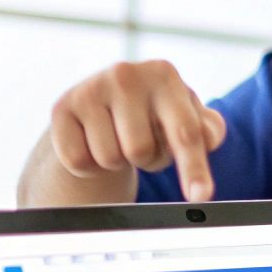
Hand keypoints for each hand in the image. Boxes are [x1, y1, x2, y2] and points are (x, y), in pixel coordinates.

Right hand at [49, 60, 227, 201]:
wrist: (100, 105)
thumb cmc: (153, 114)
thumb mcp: (185, 116)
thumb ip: (208, 128)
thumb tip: (210, 137)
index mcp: (164, 74)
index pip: (185, 131)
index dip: (194, 168)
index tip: (200, 196)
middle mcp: (125, 74)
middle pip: (141, 151)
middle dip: (147, 158)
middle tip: (143, 142)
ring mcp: (90, 89)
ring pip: (109, 158)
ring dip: (117, 161)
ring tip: (118, 138)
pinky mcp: (61, 108)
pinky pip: (79, 160)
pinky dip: (89, 164)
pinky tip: (93, 141)